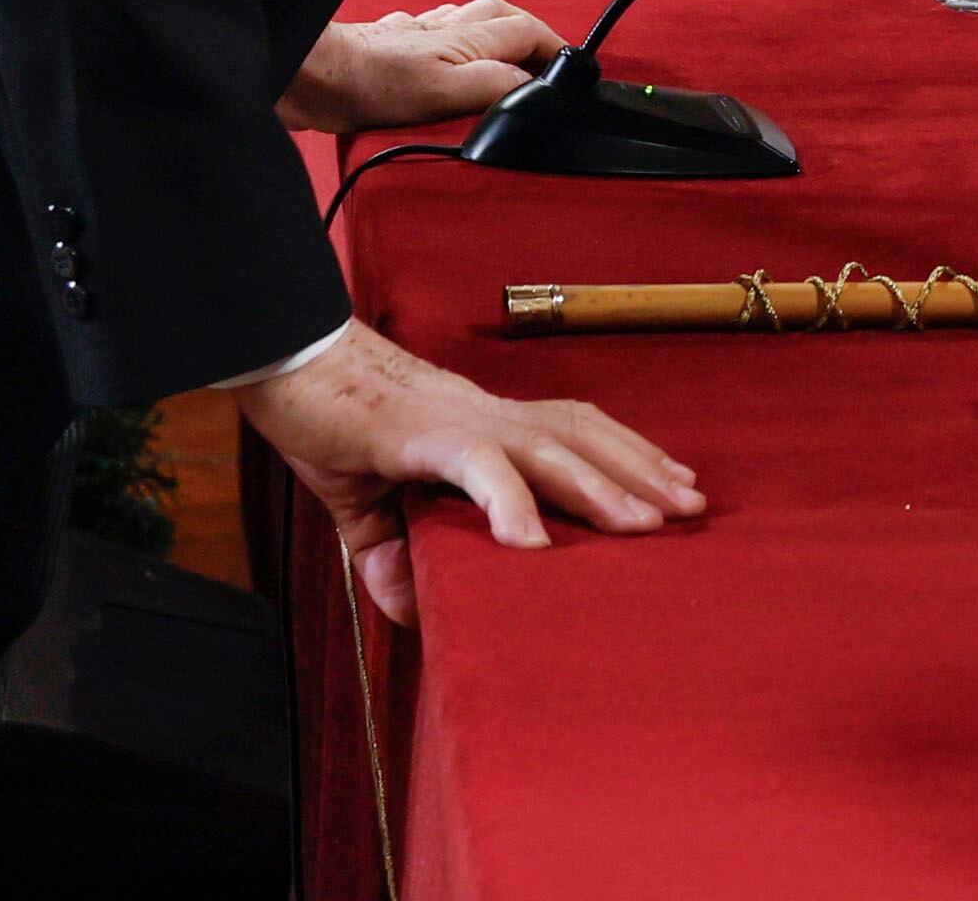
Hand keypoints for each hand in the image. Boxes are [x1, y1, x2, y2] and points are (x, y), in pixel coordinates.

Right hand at [234, 320, 700, 626]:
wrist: (284, 363)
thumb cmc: (329, 423)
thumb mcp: (362, 509)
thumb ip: (391, 556)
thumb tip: (413, 614)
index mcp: (480, 427)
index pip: (571, 432)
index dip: (625, 454)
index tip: (674, 484)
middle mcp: (483, 416)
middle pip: (580, 436)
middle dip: (640, 470)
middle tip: (692, 507)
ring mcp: (456, 422)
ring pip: (546, 449)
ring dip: (600, 485)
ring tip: (644, 525)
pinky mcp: (417, 436)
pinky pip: (475, 466)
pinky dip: (509, 501)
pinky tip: (533, 543)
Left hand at [278, 0, 562, 131]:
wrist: (306, 74)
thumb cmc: (368, 83)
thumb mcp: (442, 93)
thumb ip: (493, 86)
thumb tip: (535, 86)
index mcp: (465, 37)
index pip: (526, 31)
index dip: (554, 47)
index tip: (571, 69)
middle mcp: (443, 29)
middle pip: (499, 15)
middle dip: (528, 32)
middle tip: (544, 60)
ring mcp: (412, 36)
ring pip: (464, 21)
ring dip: (489, 31)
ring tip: (501, 53)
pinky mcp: (384, 47)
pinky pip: (426, 32)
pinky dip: (445, 38)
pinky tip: (437, 52)